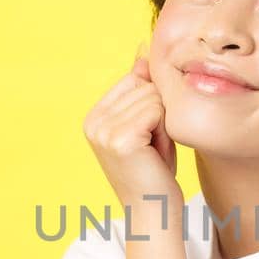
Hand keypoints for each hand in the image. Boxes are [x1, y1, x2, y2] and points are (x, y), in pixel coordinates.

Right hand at [83, 47, 181, 208]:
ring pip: (154, 98)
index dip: (153, 105)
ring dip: (165, 124)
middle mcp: (93, 121)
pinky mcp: (120, 139)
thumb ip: (141, 86)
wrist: (154, 211)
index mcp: (94, 116)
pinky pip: (157, 111)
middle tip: (154, 147)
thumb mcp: (147, 122)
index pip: (135, 80)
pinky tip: (156, 153)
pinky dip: (166, 130)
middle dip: (161, 114)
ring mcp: (103, 130)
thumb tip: (143, 46)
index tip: (148, 137)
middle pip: (146, 87)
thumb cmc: (155, 170)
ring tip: (155, 151)